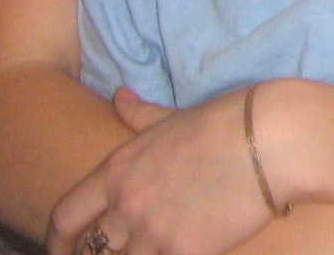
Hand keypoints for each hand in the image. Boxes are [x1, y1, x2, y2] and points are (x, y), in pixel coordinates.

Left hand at [46, 85, 273, 254]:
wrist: (274, 140)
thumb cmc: (230, 120)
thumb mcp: (175, 115)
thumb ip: (139, 114)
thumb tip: (119, 95)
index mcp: (118, 170)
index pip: (66, 216)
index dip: (59, 240)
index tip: (63, 249)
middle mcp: (127, 204)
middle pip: (92, 250)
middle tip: (116, 252)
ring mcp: (154, 232)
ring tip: (161, 245)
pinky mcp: (186, 252)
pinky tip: (190, 248)